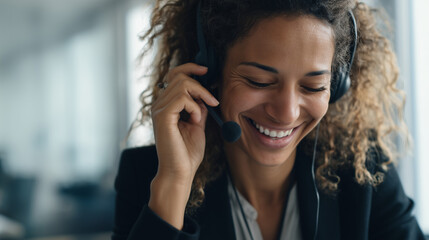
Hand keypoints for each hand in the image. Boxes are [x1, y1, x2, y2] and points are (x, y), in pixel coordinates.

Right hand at [151, 63, 218, 182]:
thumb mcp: (197, 124)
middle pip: (179, 76)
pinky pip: (182, 98)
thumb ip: (199, 107)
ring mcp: (159, 109)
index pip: (174, 75)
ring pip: (182, 84)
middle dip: (200, 85)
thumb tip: (205, 94)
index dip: (190, 68)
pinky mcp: (162, 116)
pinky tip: (196, 120)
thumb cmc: (187, 153)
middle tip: (212, 101)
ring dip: (199, 96)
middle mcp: (159, 104)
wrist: (180, 172)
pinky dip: (194, 107)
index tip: (206, 71)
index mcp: (166, 105)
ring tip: (202, 115)